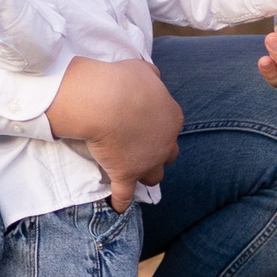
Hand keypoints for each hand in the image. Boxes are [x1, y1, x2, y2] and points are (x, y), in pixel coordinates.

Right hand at [46, 56, 183, 209]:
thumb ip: (151, 76)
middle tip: (140, 147)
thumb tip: (153, 78)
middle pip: (168, 154)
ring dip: (144, 174)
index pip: (171, 126)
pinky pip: (125, 196)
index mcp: (172, 117)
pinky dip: (121, 201)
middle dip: (157, 151)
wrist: (103, 101)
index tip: (144, 124)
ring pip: (154, 176)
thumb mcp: (143, 69)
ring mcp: (147, 162)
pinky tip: (118, 206)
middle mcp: (165, 142)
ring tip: (132, 172)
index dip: (158, 127)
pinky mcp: (126, 175)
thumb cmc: (122, 81)